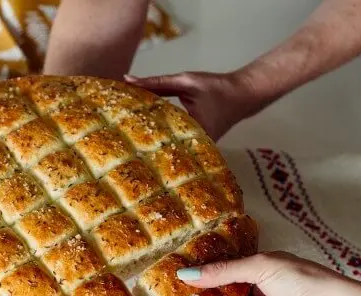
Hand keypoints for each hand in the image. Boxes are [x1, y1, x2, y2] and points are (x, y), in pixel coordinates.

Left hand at [125, 71, 264, 139]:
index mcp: (194, 131)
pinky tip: (146, 136)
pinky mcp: (197, 146)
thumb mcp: (186, 81)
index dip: (138, 141)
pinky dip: (163, 137)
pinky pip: (177, 143)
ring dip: (152, 142)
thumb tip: (128, 80)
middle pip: (163, 147)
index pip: (160, 139)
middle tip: (117, 147)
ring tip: (127, 145)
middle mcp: (197, 146)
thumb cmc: (216, 87)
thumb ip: (157, 83)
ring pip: (169, 147)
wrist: (244, 95)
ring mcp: (198, 149)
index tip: (118, 142)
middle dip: (142, 145)